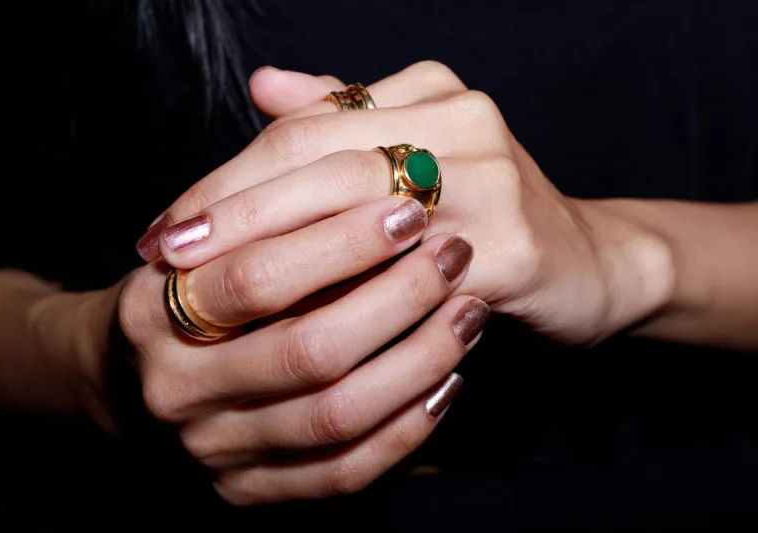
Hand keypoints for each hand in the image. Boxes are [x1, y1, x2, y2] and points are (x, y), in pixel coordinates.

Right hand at [120, 191, 485, 504]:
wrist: (141, 375)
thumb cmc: (194, 289)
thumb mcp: (208, 234)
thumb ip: (260, 177)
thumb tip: (321, 97)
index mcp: (154, 310)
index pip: (257, 275)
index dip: (342, 241)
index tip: (411, 204)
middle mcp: (178, 388)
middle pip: (308, 349)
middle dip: (396, 298)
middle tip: (455, 253)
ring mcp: (216, 447)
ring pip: (339, 414)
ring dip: (420, 360)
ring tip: (470, 309)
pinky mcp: (250, 488)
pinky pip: (344, 471)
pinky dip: (406, 427)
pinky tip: (449, 381)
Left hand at [139, 61, 673, 345]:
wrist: (589, 265)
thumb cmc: (486, 216)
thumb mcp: (418, 157)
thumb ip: (344, 118)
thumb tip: (262, 86)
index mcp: (427, 94)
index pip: (302, 130)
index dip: (229, 177)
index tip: (169, 223)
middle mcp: (461, 123)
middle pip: (320, 164)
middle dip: (235, 213)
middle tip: (170, 255)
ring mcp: (492, 180)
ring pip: (357, 218)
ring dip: (278, 261)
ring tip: (215, 294)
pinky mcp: (514, 248)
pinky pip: (410, 279)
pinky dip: (350, 304)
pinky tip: (296, 329)